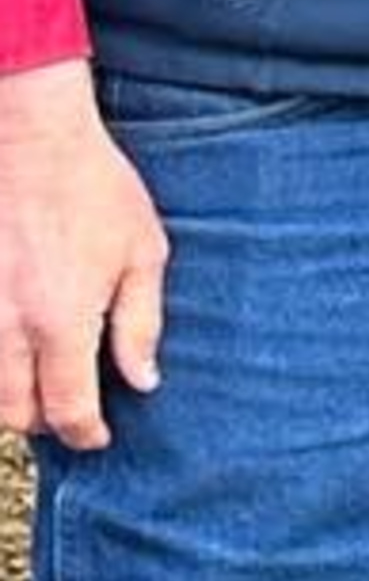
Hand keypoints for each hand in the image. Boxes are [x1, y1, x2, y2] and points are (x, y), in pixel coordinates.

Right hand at [0, 60, 169, 446]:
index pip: (68, 407)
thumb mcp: (142, 250)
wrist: (33, 142)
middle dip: (45, 422)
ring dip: (12, 402)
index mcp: (61, 321)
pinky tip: (16, 357)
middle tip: (71, 412)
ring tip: (42, 389)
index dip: (85, 432)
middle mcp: (9, 329)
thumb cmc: (96, 190)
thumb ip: (140, 323)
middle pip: (15, 412)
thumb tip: (142, 381)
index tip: (98, 437)